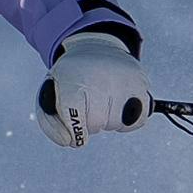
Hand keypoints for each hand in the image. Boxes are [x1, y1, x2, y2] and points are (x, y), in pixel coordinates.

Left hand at [34, 28, 150, 147]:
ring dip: (108, 120)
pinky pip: (138, 120)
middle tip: (87, 106)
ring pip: (116, 123)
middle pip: (96, 123)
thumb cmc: (71, 82)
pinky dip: (128, 121)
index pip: (74, 119)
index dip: (74, 131)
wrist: (96, 50)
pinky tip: (119, 106)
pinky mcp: (142, 85)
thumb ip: (53, 126)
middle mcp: (99, 76)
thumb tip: (72, 142)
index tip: (74, 134)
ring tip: (103, 101)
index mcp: (72, 79)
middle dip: (90, 122)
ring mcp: (123, 79)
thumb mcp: (51, 97)